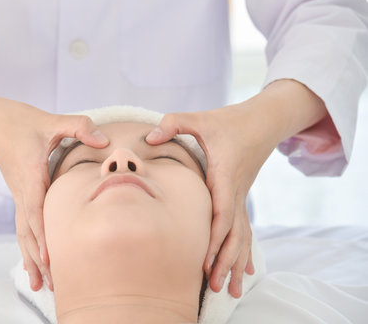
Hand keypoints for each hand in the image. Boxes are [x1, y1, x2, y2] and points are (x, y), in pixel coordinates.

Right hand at [0, 91, 108, 291]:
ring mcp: (20, 196)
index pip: (35, 207)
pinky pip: (24, 228)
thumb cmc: (22, 122)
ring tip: (41, 287)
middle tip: (52, 284)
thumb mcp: (52, 120)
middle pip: (28, 230)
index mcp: (30, 172)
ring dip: (32, 260)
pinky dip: (28, 248)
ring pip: (24, 233)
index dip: (42, 233)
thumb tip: (104, 142)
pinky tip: (32, 268)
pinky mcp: (22, 197)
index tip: (49, 256)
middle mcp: (23, 189)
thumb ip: (79, 127)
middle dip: (39, 258)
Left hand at [145, 103, 279, 297]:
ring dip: (236, 263)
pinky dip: (243, 251)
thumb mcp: (201, 119)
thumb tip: (149, 136)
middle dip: (224, 261)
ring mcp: (241, 196)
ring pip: (241, 236)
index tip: (206, 259)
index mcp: (225, 174)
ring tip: (232, 292)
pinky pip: (243, 229)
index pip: (222, 212)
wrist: (263, 120)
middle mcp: (236, 190)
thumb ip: (174, 124)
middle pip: (234, 233)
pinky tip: (245, 271)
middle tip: (215, 288)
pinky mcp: (240, 196)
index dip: (215, 237)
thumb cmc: (229, 120)